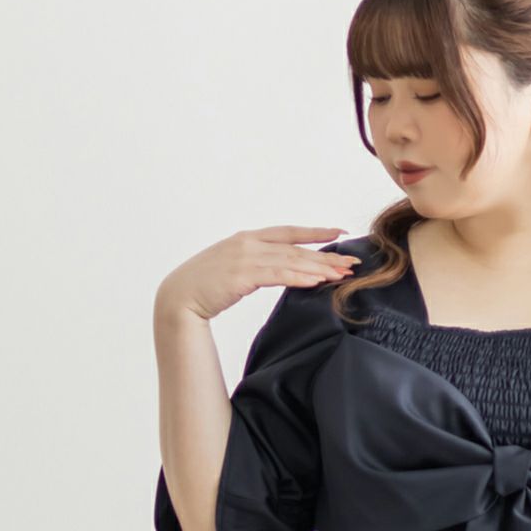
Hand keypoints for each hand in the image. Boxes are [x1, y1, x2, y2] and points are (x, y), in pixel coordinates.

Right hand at [155, 225, 360, 321]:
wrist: (179, 297)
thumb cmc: (205, 287)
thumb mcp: (233, 268)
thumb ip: (256, 264)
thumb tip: (278, 270)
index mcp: (247, 238)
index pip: (288, 232)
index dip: (315, 232)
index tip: (340, 232)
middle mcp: (249, 243)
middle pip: (296, 249)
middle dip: (326, 256)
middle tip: (352, 263)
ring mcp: (245, 256)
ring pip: (291, 261)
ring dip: (319, 268)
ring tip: (343, 275)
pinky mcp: (242, 274)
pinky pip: (278, 275)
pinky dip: (300, 277)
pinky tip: (318, 281)